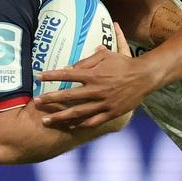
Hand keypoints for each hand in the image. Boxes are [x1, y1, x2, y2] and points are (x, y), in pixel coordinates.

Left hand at [33, 24, 149, 128]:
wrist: (145, 77)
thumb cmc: (124, 63)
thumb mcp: (106, 55)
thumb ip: (88, 59)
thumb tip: (71, 65)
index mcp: (94, 74)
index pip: (68, 74)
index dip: (52, 75)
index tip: (38, 76)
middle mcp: (96, 89)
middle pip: (68, 96)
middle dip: (50, 99)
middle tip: (36, 102)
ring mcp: (103, 103)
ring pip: (78, 112)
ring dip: (60, 117)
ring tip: (46, 120)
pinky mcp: (111, 113)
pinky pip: (93, 121)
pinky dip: (80, 124)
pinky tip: (69, 126)